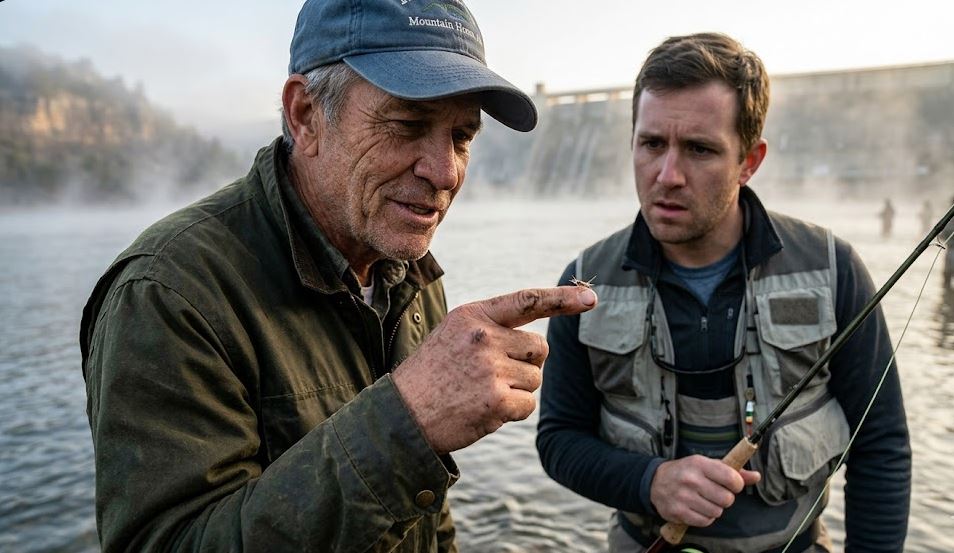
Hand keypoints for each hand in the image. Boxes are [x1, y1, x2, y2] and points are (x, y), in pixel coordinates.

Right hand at [392, 286, 597, 453]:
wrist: (401, 414)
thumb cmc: (432, 375)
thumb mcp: (454, 335)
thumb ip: (492, 327)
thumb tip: (538, 340)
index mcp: (474, 315)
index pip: (527, 301)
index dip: (563, 298)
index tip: (590, 297)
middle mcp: (484, 337)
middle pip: (539, 347)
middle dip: (526, 364)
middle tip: (491, 376)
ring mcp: (490, 369)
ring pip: (535, 378)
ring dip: (517, 389)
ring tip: (480, 392)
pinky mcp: (496, 401)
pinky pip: (528, 405)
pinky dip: (513, 412)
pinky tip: (485, 410)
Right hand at [650, 455, 760, 526]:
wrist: (655, 482)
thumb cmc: (686, 472)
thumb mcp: (707, 465)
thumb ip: (732, 471)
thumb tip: (756, 476)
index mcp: (699, 464)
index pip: (732, 479)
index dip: (736, 485)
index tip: (731, 485)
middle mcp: (691, 479)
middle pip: (727, 499)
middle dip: (725, 499)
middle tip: (714, 493)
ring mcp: (683, 496)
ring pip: (717, 512)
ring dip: (714, 508)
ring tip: (704, 500)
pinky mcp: (678, 512)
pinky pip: (705, 521)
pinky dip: (705, 517)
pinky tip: (697, 508)